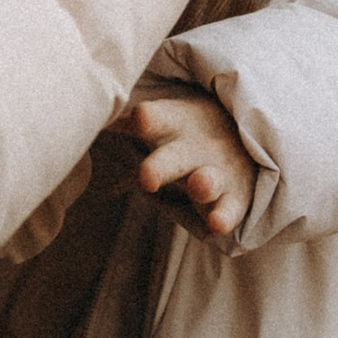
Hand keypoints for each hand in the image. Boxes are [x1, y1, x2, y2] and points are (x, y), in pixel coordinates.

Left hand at [121, 86, 257, 245]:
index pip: (156, 117)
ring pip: (208, 180)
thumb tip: (87, 114)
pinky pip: (230, 208)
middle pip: (175, 155)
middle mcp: (195, 146)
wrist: (250, 140)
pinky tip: (217, 223)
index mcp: (173, 124)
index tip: (137, 120)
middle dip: (162, 166)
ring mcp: (217, 172)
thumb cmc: (191, 131)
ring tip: (198, 187)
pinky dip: (225, 216)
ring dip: (204, 184)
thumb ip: (128, 122)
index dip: (147, 119)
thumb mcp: (165, 119)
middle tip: (146, 177)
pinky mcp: (236, 197)